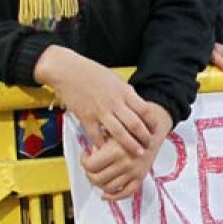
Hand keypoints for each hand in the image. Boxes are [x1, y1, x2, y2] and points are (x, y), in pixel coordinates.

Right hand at [33, 46, 153, 156]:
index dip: (152, 122)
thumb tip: (137, 101)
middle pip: (135, 125)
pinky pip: (97, 136)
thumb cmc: (89, 72)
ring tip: (137, 152)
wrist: (66, 70)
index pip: (145, 110)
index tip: (155, 129)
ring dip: (130, 146)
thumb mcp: (115, 78)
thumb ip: (127, 92)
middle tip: (149, 144)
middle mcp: (114, 102)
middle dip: (145, 138)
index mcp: (123, 91)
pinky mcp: (86, 118)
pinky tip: (109, 149)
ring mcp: (100, 112)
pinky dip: (104, 145)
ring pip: (120, 134)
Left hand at [81, 101, 172, 200]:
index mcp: (115, 151)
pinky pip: (125, 193)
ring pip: (108, 188)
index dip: (84, 161)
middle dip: (89, 173)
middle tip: (90, 168)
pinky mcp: (140, 178)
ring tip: (98, 176)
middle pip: (96, 178)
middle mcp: (125, 163)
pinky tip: (106, 194)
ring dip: (99, 184)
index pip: (90, 165)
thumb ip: (100, 142)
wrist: (153, 131)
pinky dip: (114, 197)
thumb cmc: (132, 129)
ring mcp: (133, 173)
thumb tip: (90, 154)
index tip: (86, 156)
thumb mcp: (113, 131)